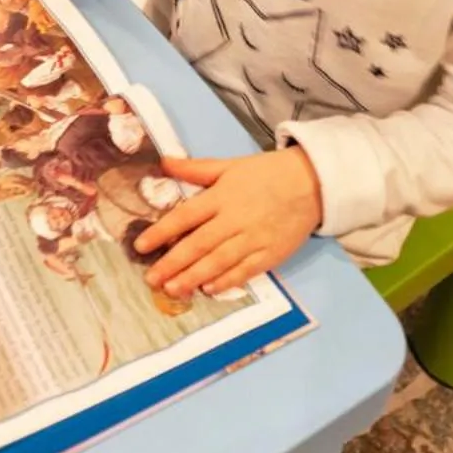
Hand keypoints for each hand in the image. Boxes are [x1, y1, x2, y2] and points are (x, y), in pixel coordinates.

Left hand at [134, 149, 322, 298]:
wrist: (312, 183)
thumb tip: (162, 162)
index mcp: (221, 197)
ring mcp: (254, 239)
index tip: (141, 246)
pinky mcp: (271, 254)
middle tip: (151, 279)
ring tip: (173, 289)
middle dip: (172, 263)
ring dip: (194, 277)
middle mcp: (234, 220)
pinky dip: (227, 281)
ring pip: (219, 262)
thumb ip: (195, 168)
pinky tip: (209, 289)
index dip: (161, 232)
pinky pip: (245, 271)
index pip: (185, 217)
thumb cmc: (266, 173)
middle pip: (198, 244)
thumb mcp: (229, 165)